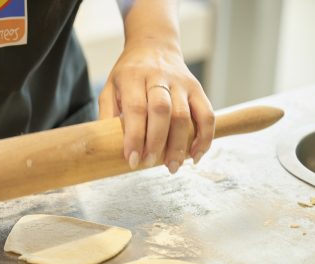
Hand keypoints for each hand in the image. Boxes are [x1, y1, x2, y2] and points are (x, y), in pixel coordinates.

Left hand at [99, 43, 214, 172]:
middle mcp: (159, 77)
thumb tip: (107, 145)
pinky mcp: (197, 88)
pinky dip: (205, 137)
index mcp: (133, 77)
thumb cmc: (128, 73)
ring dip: (180, 145)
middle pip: (162, 111)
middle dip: (157, 142)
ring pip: (184, 115)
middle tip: (149, 164)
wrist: (154, 45)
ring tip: (172, 167)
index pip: (136, 109)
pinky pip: (207, 114)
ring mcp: (181, 82)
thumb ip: (107, 113)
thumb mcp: (110, 87)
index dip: (135, 137)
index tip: (132, 160)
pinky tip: (195, 155)